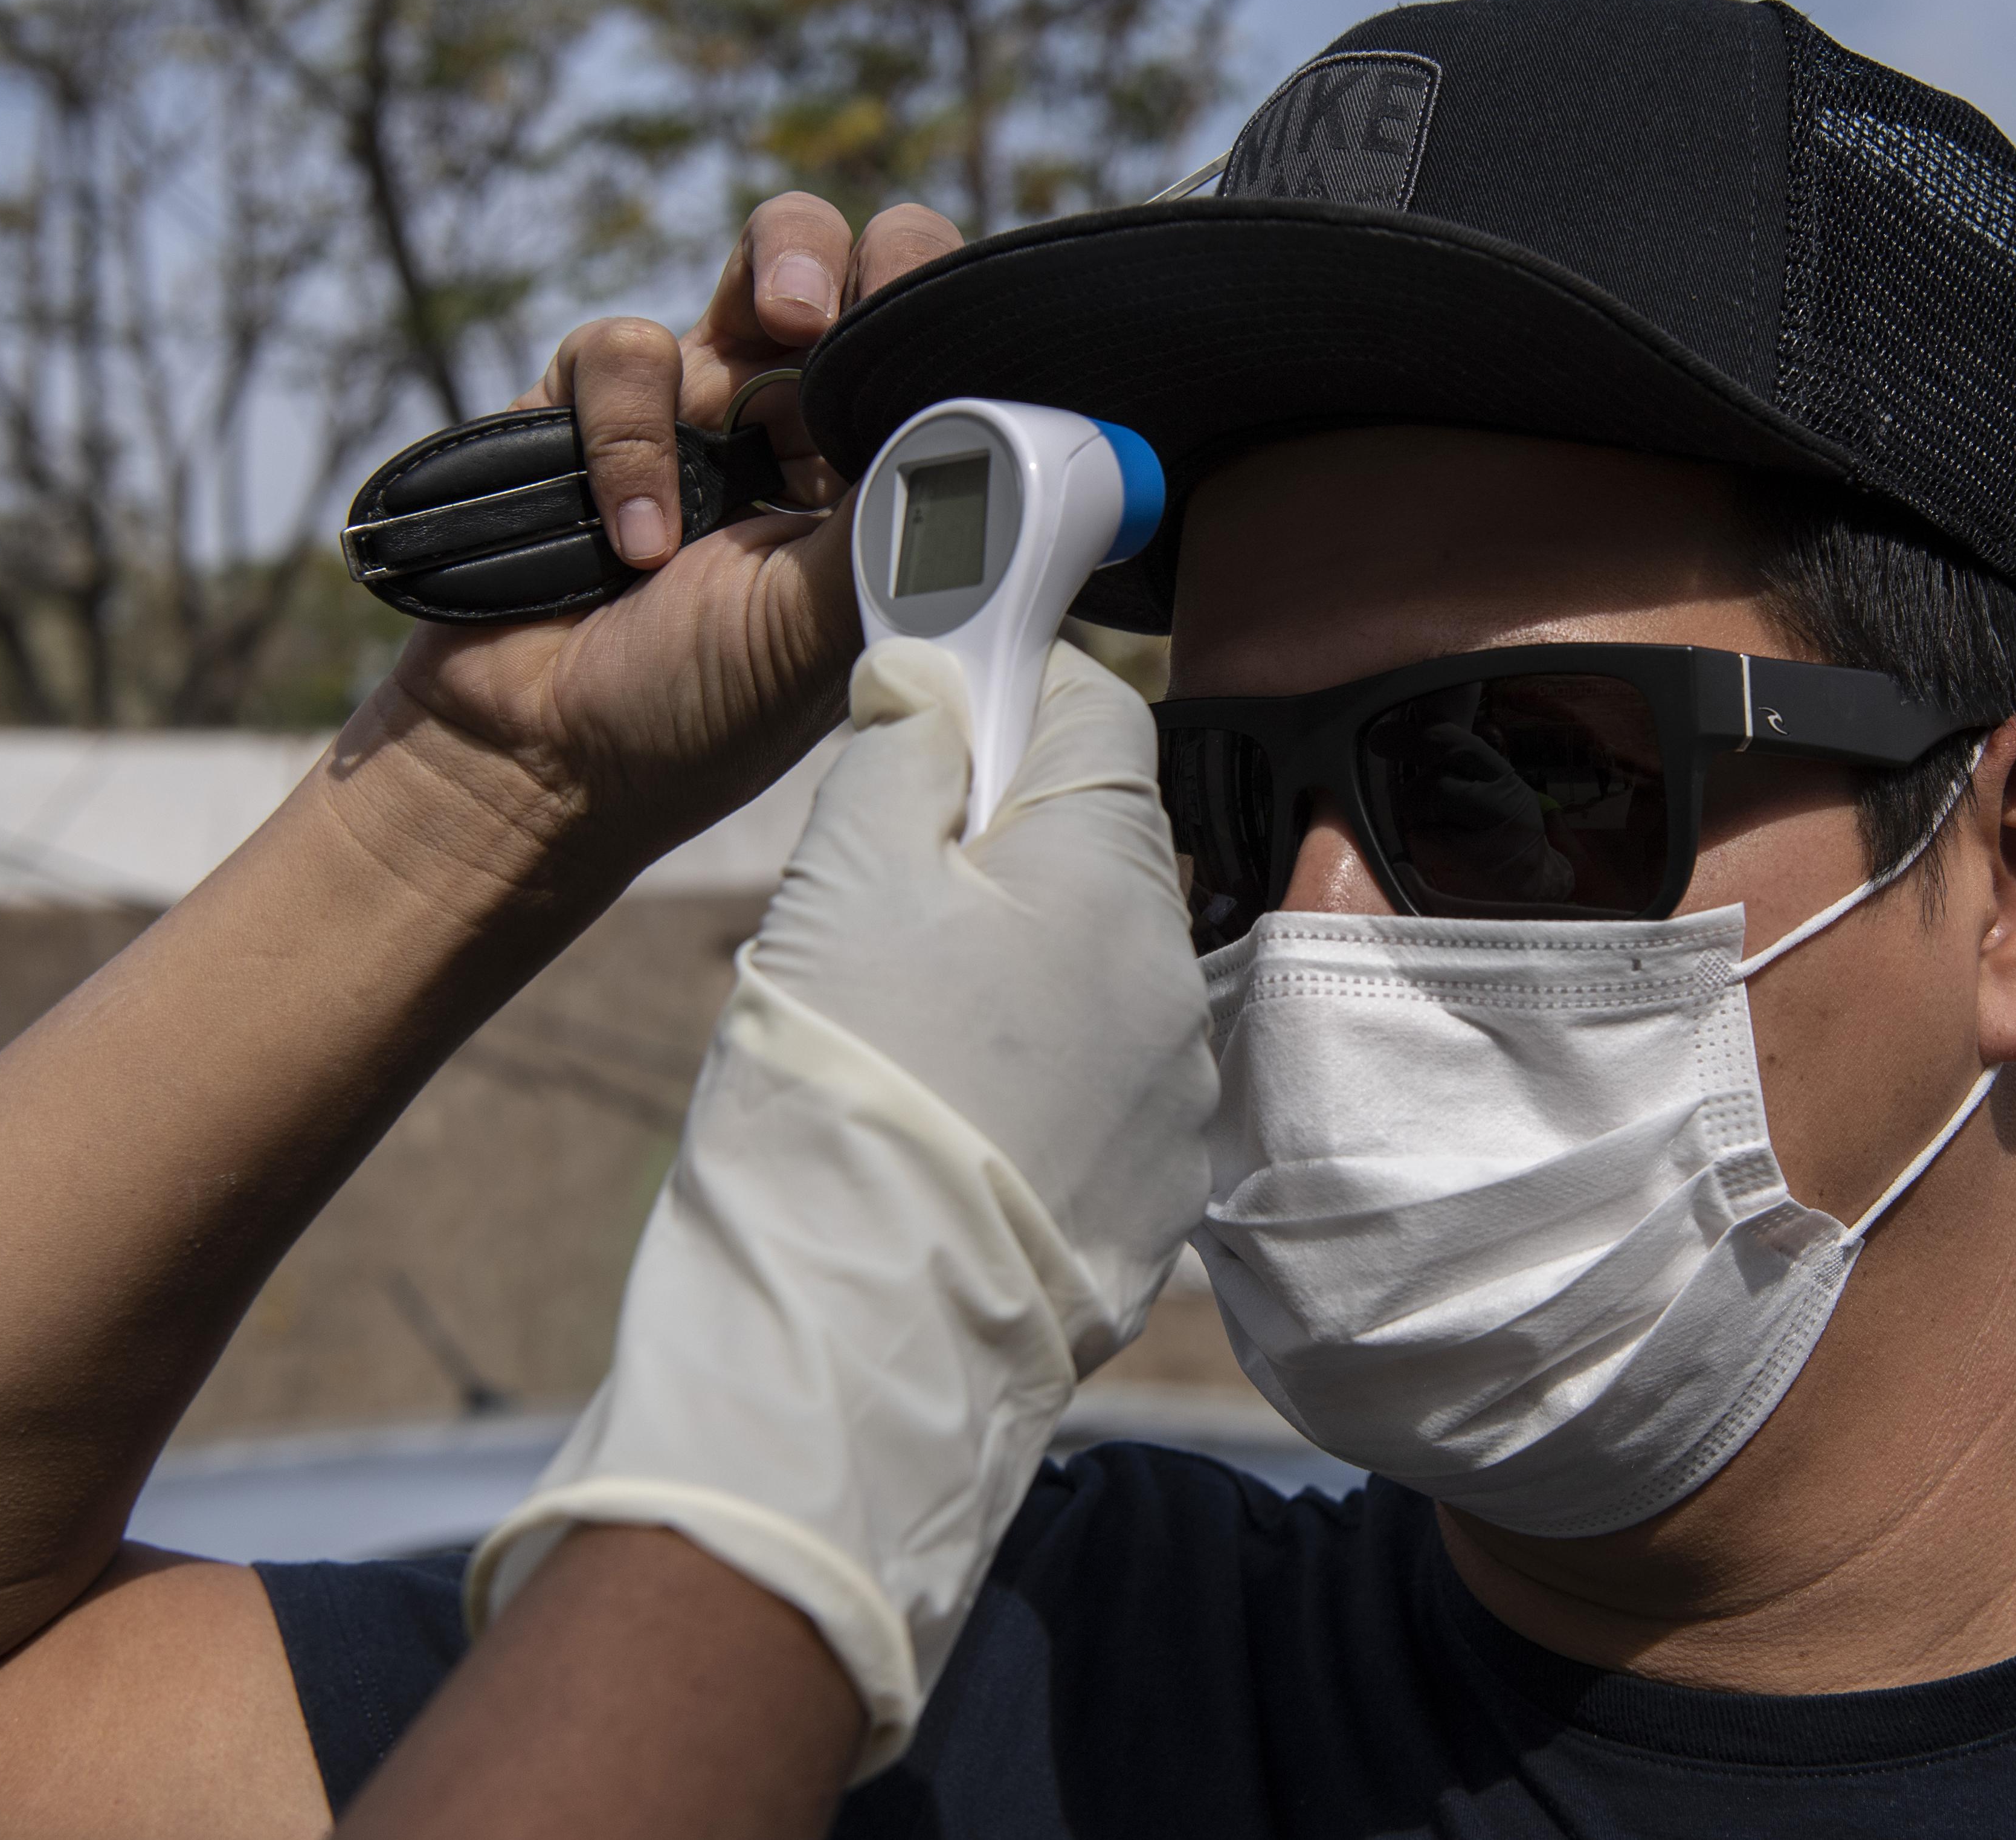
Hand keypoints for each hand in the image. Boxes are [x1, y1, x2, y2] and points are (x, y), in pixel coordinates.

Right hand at [365, 195, 964, 880]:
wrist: (537, 760)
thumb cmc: (695, 714)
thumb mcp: (830, 626)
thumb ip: (909, 526)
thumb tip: (1000, 451)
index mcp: (878, 485)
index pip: (937, 361)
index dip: (946, 311)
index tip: (942, 312)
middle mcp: (802, 432)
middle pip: (864, 273)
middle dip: (868, 256)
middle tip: (853, 302)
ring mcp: (699, 407)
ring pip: (761, 265)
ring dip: (779, 277)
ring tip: (785, 327)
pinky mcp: (591, 402)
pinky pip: (626, 348)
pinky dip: (633, 435)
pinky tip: (637, 539)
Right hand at [470, 641, 1216, 1777]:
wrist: (854, 1339)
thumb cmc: (839, 1091)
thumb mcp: (845, 873)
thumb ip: (902, 744)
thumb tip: (935, 676)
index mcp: (1114, 870)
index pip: (1095, 709)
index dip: (1001, 698)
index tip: (921, 733)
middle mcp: (1176, 975)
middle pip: (1090, 844)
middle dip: (992, 844)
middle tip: (876, 903)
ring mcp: (1176, 1094)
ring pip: (1089, 968)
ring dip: (1008, 964)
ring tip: (896, 1032)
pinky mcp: (1152, 1189)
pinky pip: (1095, 1083)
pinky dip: (1027, 1074)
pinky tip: (943, 1120)